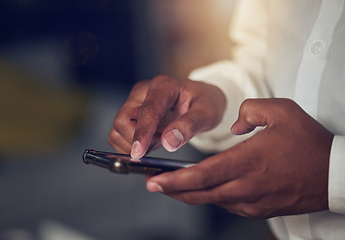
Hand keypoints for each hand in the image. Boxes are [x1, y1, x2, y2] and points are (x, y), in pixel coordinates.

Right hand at [108, 75, 225, 157]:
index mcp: (163, 86)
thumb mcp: (207, 113)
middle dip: (137, 140)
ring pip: (117, 130)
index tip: (139, 153)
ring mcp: (134, 103)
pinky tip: (152, 141)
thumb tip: (169, 142)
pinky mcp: (130, 114)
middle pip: (123, 120)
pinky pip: (119, 135)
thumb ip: (189, 126)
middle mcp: (143, 92)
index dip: (142, 132)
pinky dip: (131, 145)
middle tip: (162, 142)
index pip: (147, 110)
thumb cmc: (204, 103)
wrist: (200, 101)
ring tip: (159, 140)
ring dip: (134, 143)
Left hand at [145, 98, 333, 218]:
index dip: (174, 180)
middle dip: (172, 190)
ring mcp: (253, 201)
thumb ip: (249, 111)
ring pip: (212, 201)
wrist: (335, 173)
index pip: (201, 176)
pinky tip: (204, 188)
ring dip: (190, 194)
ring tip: (173, 185)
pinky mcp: (260, 209)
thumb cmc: (309, 143)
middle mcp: (247, 187)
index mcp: (247, 162)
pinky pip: (228, 204)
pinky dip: (211, 196)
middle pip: (200, 194)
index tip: (154, 180)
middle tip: (153, 185)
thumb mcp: (281, 111)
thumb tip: (233, 127)